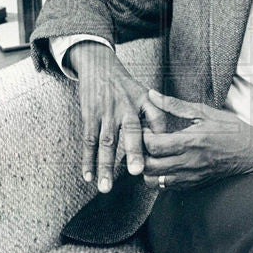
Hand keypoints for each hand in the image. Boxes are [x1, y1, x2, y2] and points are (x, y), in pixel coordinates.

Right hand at [67, 41, 167, 192]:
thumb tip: (164, 139)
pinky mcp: (90, 115)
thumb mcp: (145, 93)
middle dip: (133, 152)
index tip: (163, 155)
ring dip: (105, 165)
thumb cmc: (125, 85)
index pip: (157, 119)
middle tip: (137, 172)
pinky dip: (87, 159)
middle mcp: (126, 106)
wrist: (99, 64)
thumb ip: (156, 115)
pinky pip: (88, 140)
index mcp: (144, 101)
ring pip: (106, 141)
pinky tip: (88, 176)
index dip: (160, 135)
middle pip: (131, 131)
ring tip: (105, 187)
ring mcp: (106, 111)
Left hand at [141, 90, 252, 188]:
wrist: (252, 153)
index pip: (153, 145)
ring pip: (154, 181)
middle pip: (149, 166)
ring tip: (152, 155)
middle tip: (144, 143)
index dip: (143, 136)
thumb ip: (175, 105)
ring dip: (147, 169)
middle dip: (140, 154)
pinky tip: (165, 163)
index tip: (147, 129)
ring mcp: (190, 177)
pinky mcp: (193, 185)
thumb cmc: (231, 130)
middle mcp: (189, 162)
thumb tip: (152, 94)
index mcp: (191, 141)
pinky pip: (167, 187)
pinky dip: (159, 176)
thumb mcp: (204, 112)